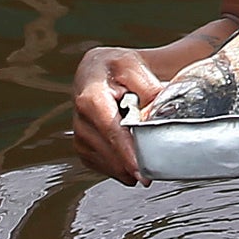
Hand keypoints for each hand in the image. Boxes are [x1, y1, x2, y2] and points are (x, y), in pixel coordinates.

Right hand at [68, 45, 166, 184]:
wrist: (99, 71)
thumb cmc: (116, 68)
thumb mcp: (133, 67)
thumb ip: (148, 88)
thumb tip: (158, 110)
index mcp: (91, 99)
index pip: (111, 132)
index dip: (127, 154)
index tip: (140, 171)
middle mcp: (81, 120)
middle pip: (109, 152)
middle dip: (132, 163)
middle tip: (154, 168)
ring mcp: (80, 137)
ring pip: (107, 163)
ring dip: (127, 164)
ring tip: (145, 157)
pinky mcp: (83, 148)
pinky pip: (104, 166)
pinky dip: (121, 165)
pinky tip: (132, 158)